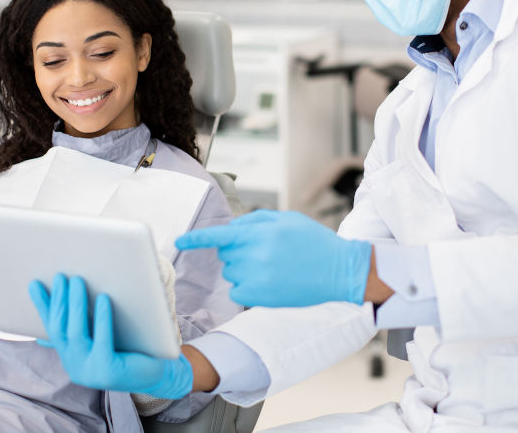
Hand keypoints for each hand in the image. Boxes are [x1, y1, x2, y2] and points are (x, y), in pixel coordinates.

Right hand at [29, 274, 191, 398]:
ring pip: (77, 333)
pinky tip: (103, 298)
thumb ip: (84, 323)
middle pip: (61, 329)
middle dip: (59, 300)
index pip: (51, 328)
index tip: (33, 283)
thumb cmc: (131, 348)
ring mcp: (90, 371)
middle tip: (60, 276)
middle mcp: (75, 366)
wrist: (160, 372)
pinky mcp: (109, 371)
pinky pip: (102, 340)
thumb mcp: (102, 335)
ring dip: (75, 305)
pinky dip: (102, 318)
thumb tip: (65, 296)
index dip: (42, 306)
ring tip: (78, 280)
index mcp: (71, 357)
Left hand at [174, 209, 371, 306]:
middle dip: (237, 250)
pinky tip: (269, 283)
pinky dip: (247, 288)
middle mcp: (254, 255)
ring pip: (231, 272)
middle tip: (265, 251)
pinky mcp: (259, 298)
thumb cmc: (313, 242)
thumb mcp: (286, 219)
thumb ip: (255, 220)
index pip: (219, 235)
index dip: (195, 239)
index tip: (178, 241)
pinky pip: (237, 292)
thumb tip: (232, 228)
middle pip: (225, 253)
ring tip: (274, 267)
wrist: (339, 271)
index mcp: (259, 233)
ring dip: (245, 269)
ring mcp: (256, 278)